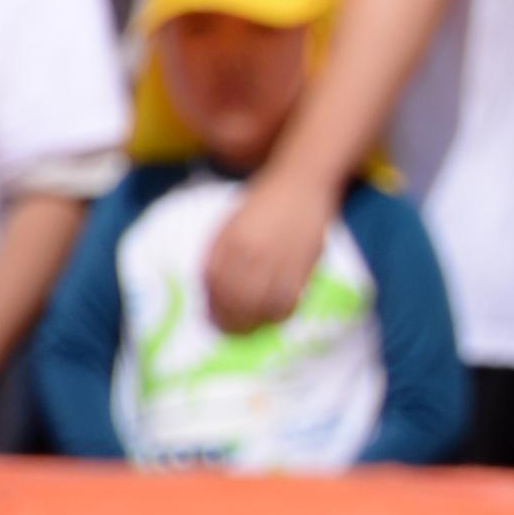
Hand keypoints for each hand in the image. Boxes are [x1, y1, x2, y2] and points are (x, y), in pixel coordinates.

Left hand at [202, 172, 335, 335]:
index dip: (212, 308)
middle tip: (228, 330)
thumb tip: (210, 288)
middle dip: (229, 322)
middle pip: (236, 302)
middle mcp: (253, 255)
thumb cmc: (262, 203)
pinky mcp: (303, 267)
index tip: (211, 319)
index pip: (215, 287)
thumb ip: (218, 254)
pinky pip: (288, 301)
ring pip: (261, 306)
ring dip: (253, 323)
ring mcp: (279, 262)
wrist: (301, 184)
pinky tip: (272, 315)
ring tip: (248, 329)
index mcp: (230, 242)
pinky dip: (278, 314)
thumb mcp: (229, 224)